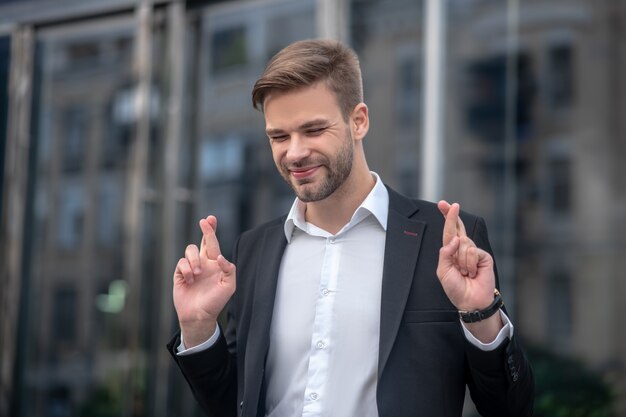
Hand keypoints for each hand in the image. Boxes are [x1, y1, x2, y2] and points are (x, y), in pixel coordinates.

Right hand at [173, 215, 235, 347]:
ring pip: (190, 250)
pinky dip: (187, 269)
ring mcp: (191, 268)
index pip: (213, 244)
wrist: (199, 316)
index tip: (211, 219)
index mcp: (215, 264)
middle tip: (204, 221)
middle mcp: (203, 263)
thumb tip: (219, 256)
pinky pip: (181, 263)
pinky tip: (191, 280)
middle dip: (205, 229)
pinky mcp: (180, 274)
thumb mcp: (229, 286)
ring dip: (195, 260)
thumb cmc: (216, 302)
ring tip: (198, 273)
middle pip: (201, 241)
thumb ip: (229, 269)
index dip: (211, 231)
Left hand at [436, 201, 502, 340]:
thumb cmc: (455, 288)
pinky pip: (472, 252)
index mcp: (451, 251)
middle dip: (452, 215)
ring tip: (464, 273)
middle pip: (458, 227)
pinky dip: (469, 264)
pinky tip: (472, 273)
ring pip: (463, 244)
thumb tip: (456, 238)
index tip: (442, 204)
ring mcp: (474, 252)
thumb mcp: (443, 271)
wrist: (470, 301)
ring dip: (461, 261)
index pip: (448, 231)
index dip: (446, 217)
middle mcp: (462, 248)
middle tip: (451, 204)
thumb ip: (445, 253)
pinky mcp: (483, 256)